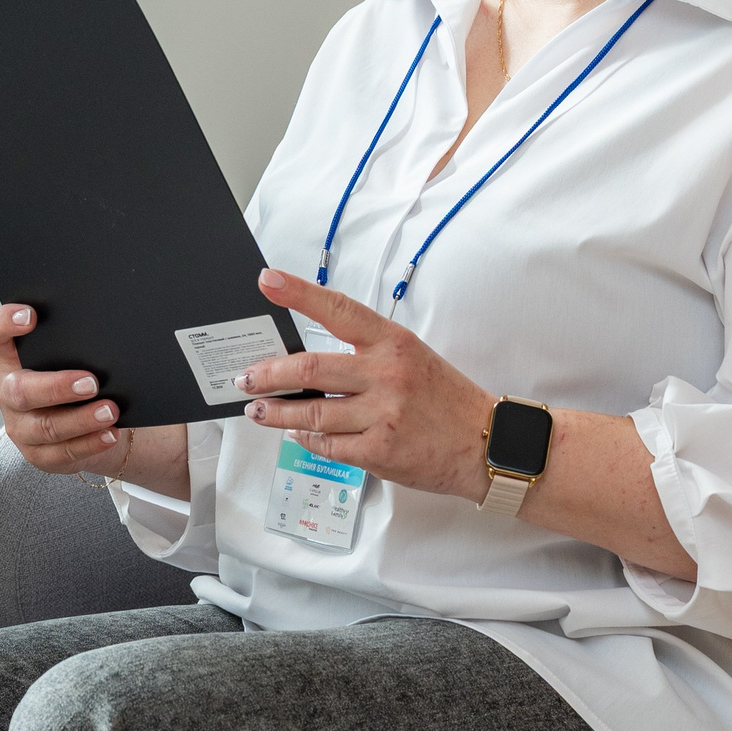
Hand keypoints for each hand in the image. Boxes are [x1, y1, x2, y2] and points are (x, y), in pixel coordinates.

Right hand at [0, 302, 127, 475]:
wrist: (89, 425)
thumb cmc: (78, 379)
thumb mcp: (72, 358)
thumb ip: (77, 346)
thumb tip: (108, 338)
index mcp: (13, 358)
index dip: (4, 323)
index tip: (30, 316)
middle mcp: (10, 392)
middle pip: (21, 390)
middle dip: (56, 387)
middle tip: (92, 382)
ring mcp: (21, 426)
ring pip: (45, 427)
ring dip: (81, 419)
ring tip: (110, 411)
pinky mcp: (40, 454)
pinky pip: (63, 453)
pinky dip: (90, 443)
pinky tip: (110, 434)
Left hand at [238, 268, 491, 499]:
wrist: (486, 443)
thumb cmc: (445, 399)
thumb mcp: (411, 358)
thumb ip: (365, 355)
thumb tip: (308, 361)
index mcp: (393, 342)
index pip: (339, 310)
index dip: (299, 293)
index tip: (268, 280)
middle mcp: (386, 374)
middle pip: (309, 368)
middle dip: (267, 374)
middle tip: (244, 378)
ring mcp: (382, 414)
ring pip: (310, 412)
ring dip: (275, 413)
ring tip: (257, 410)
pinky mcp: (379, 450)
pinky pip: (327, 443)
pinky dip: (305, 438)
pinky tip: (297, 433)